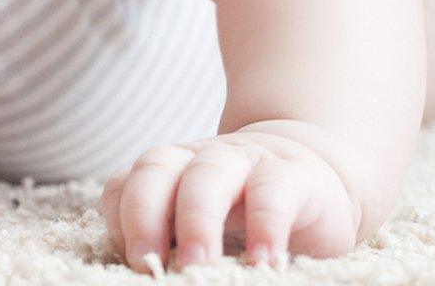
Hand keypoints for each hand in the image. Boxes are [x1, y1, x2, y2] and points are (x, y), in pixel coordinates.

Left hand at [101, 127, 360, 270]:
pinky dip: (265, 223)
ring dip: (198, 220)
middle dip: (145, 217)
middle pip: (156, 170)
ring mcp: (244, 160)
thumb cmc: (245, 216)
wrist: (314, 181)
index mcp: (167, 173)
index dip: (121, 220)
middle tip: (149, 266)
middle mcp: (198, 159)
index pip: (125, 185)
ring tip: (198, 266)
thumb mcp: (204, 229)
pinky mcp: (292, 174)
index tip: (133, 262)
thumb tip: (152, 278)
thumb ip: (175, 244)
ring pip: (209, 172)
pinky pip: (273, 188)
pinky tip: (264, 262)